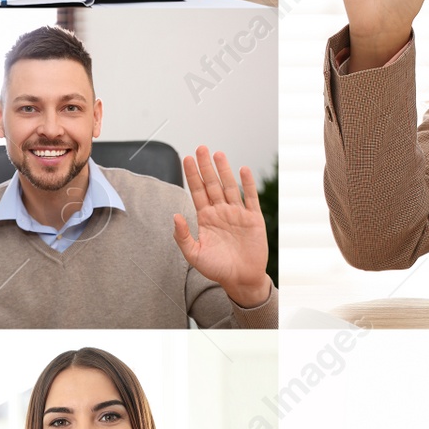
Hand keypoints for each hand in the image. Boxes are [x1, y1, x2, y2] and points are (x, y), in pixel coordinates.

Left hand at [172, 147, 270, 306]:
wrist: (240, 279)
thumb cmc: (216, 268)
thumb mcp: (193, 254)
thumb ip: (183, 235)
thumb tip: (175, 215)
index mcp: (205, 218)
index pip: (197, 191)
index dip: (191, 175)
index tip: (186, 159)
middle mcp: (221, 212)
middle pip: (212, 184)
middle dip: (206, 166)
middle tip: (201, 148)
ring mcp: (237, 213)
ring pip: (229, 187)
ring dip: (224, 170)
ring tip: (218, 154)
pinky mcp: (253, 218)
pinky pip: (250, 198)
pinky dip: (247, 184)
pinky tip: (242, 170)